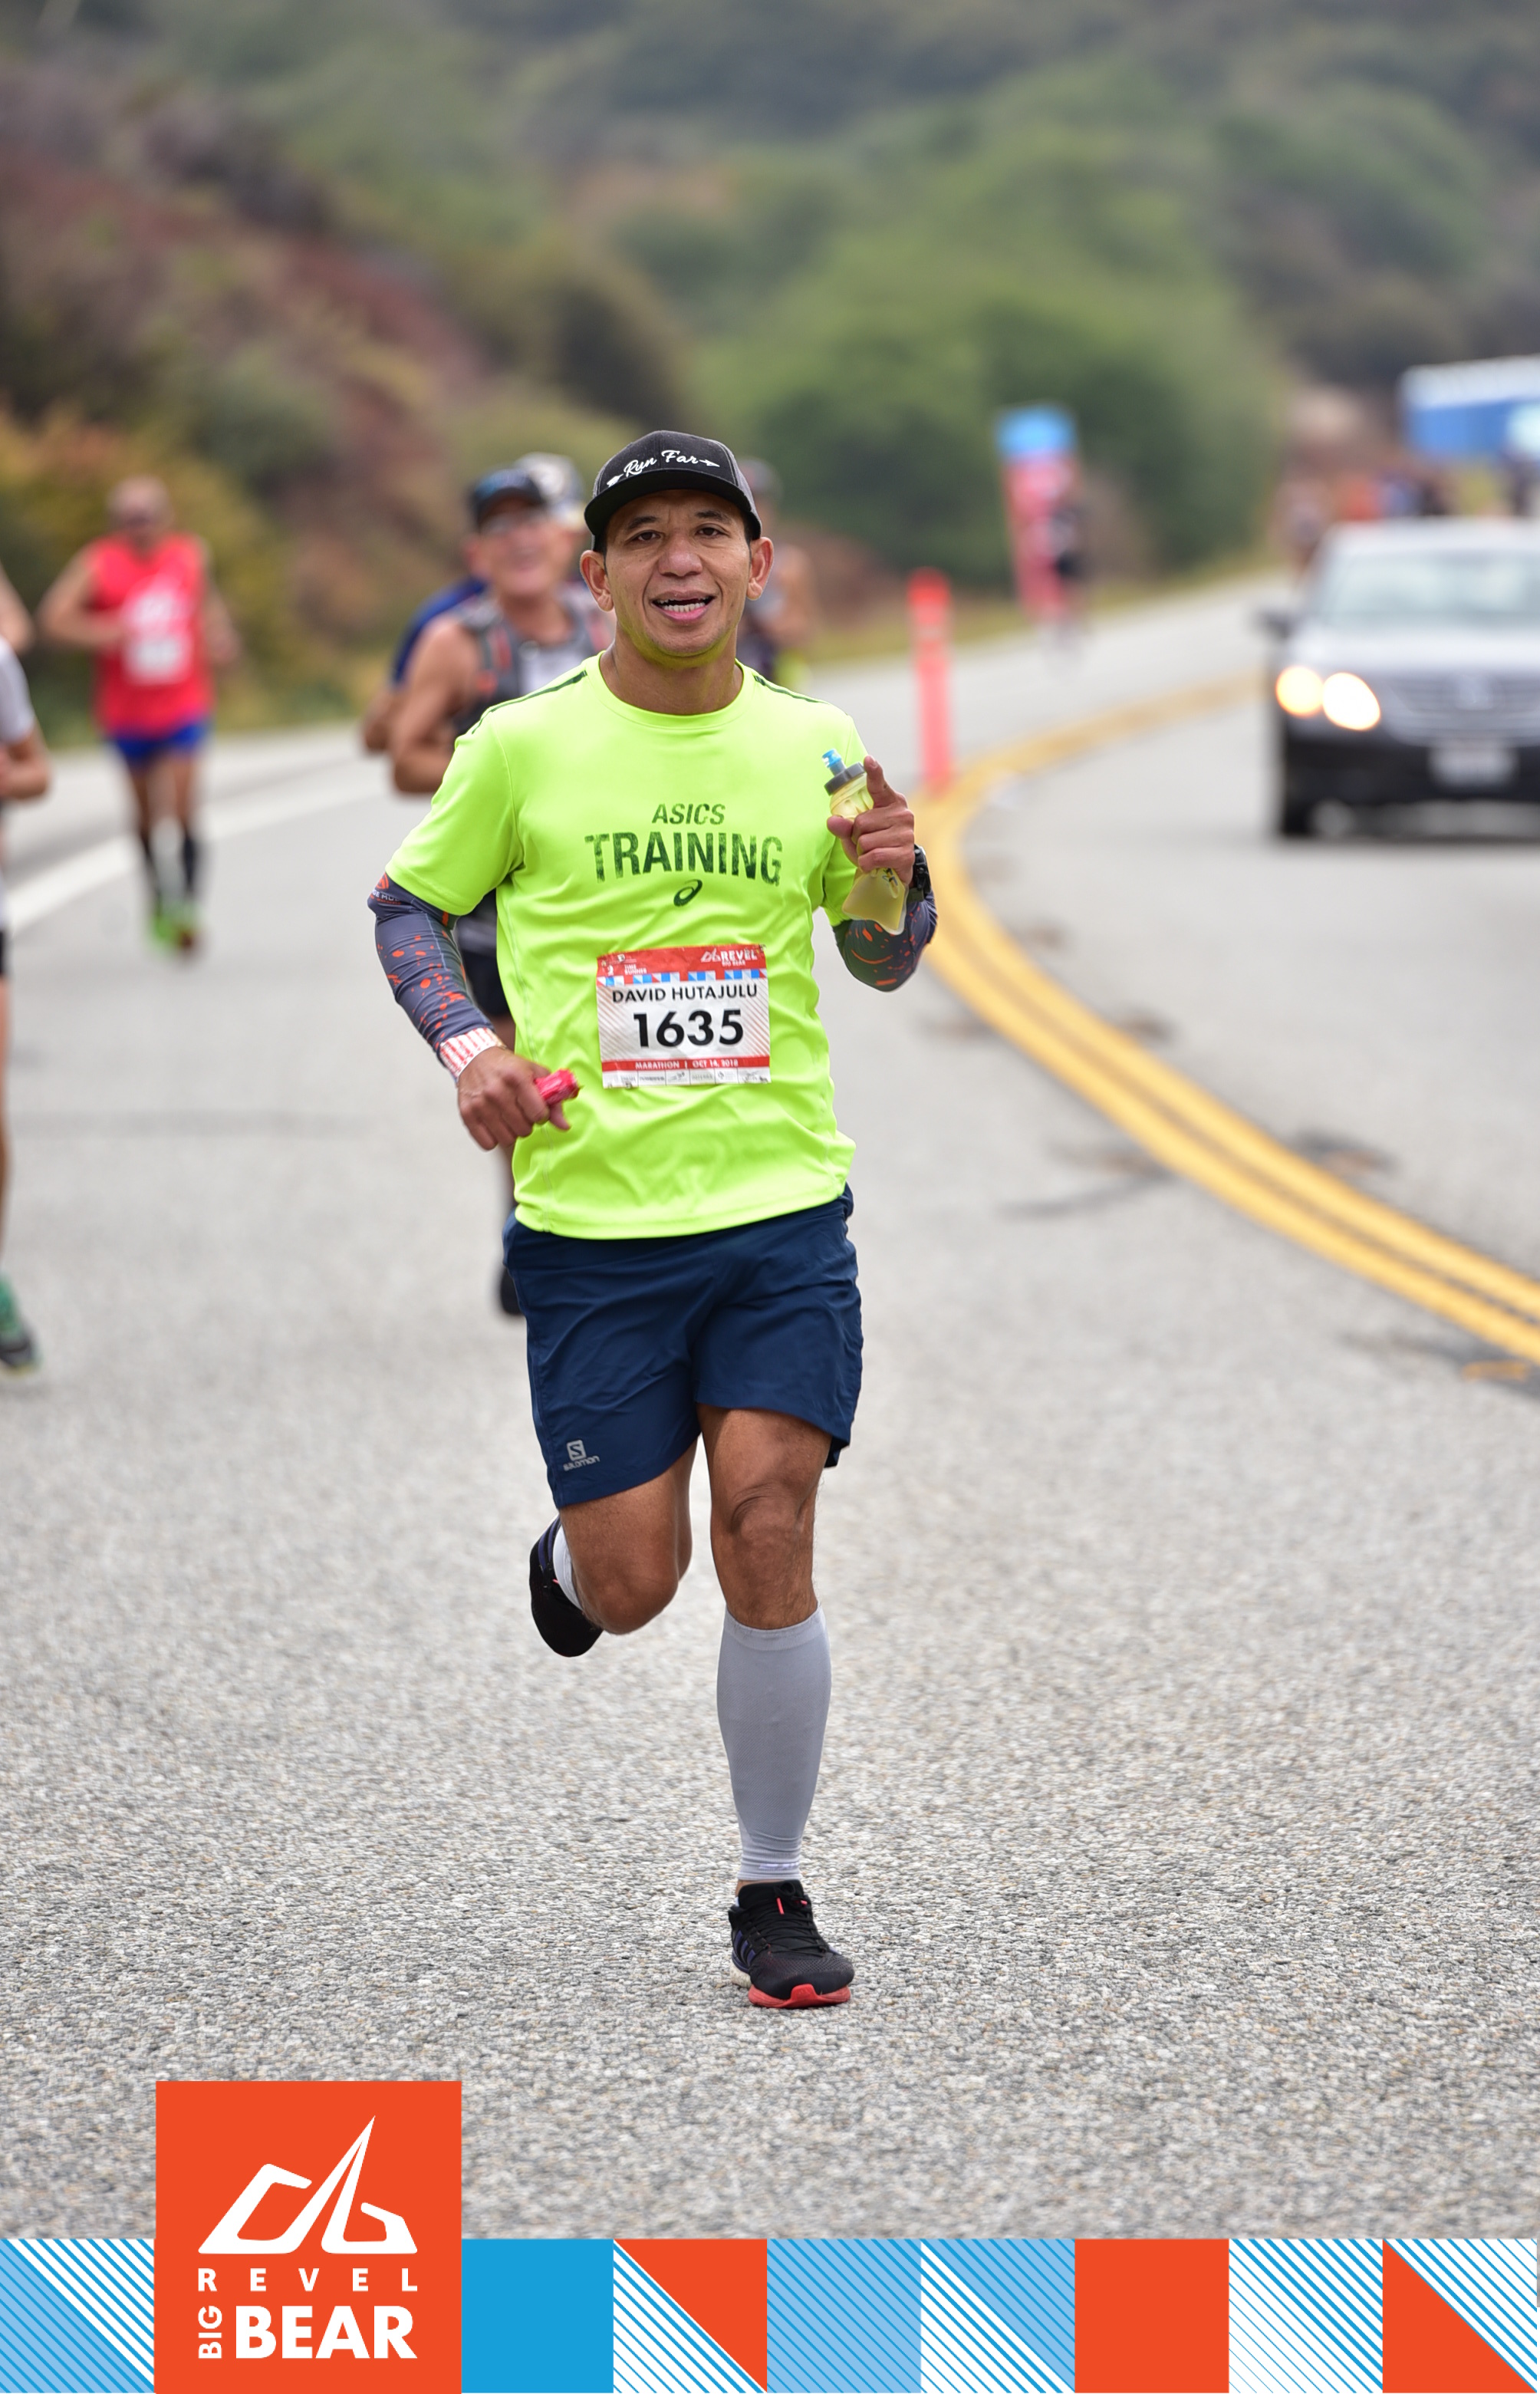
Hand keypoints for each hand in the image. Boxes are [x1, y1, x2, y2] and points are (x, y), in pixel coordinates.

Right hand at [456, 1048, 571, 1148]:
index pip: (539, 1114)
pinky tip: (495, 1123)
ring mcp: (480, 1104)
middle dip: (527, 1123)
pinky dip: (494, 1138)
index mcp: (517, 1078)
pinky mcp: (467, 1114)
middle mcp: (497, 1091)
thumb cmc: (507, 1067)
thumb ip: (554, 1099)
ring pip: (507, 1139)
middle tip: (520, 1111)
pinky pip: (488, 1144)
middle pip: (524, 1130)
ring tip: (508, 1117)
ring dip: (511, 1131)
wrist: (475, 1058)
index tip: (537, 1109)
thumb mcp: (535, 1074)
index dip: (542, 1115)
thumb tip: (564, 1126)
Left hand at [826, 756, 913, 884]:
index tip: (868, 760)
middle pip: (861, 822)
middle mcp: (901, 814)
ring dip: (862, 852)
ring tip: (873, 852)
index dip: (873, 772)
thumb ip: (843, 825)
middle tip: (868, 843)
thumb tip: (832, 820)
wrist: (895, 870)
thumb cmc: (875, 844)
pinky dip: (867, 864)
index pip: (879, 785)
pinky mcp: (906, 854)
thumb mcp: (855, 834)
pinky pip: (873, 856)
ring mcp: (906, 834)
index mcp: (889, 801)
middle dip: (857, 837)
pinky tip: (875, 863)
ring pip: (865, 841)